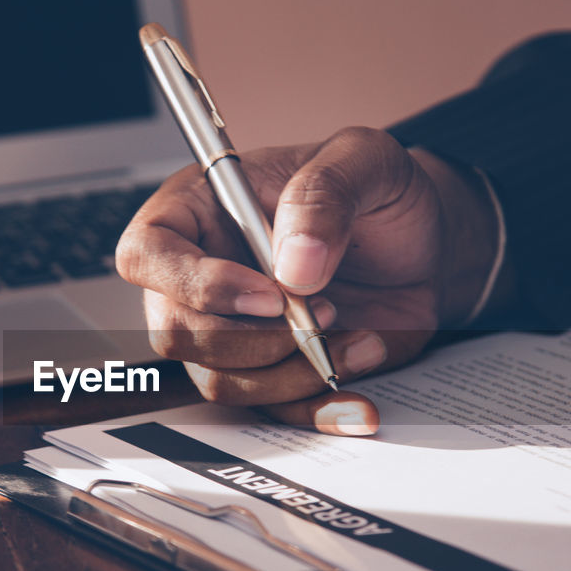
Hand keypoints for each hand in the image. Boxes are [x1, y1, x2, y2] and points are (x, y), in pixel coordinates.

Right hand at [115, 126, 500, 435]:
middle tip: (324, 311)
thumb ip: (324, 194)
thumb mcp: (365, 160)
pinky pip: (268, 410)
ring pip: (219, 380)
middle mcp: (201, 274)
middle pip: (174, 332)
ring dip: (291, 373)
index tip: (268, 295)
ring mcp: (231, 329)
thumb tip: (293, 264)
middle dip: (254, 338)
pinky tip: (356, 390)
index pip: (146, 253)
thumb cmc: (378, 192)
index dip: (196, 284)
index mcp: (200, 208)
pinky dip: (314, 409)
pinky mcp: (268, 370)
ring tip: (353, 337)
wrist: (424, 245)